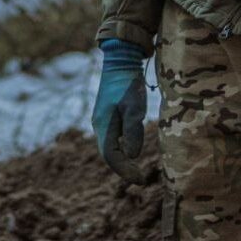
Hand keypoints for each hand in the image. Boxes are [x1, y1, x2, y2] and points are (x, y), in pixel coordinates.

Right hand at [91, 39, 148, 183]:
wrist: (120, 60)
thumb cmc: (128, 83)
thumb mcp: (135, 107)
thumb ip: (133, 132)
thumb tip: (132, 156)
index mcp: (103, 125)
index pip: (111, 157)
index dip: (125, 171)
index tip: (141, 180)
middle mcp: (99, 125)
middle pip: (108, 154)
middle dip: (123, 168)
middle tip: (141, 178)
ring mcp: (102, 120)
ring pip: (110, 146)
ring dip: (122, 159)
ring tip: (138, 169)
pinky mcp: (107, 115)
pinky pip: (112, 138)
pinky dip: (122, 148)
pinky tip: (132, 150)